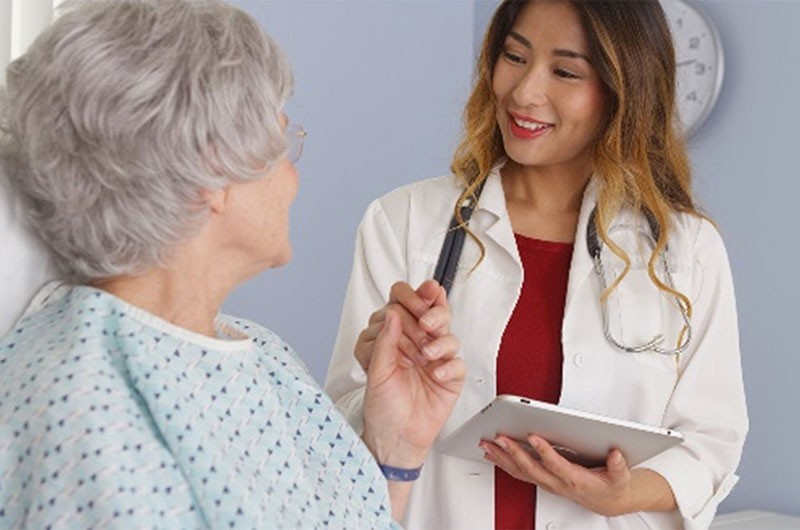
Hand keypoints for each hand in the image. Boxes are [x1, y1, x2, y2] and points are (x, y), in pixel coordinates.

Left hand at [361, 283, 464, 467]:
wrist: (396, 437)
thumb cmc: (382, 405)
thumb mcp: (375, 371)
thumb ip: (384, 340)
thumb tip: (394, 313)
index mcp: (395, 335)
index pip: (405, 301)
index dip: (409, 299)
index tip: (409, 306)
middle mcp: (416, 342)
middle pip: (432, 311)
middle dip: (429, 314)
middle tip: (424, 325)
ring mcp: (436, 357)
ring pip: (448, 332)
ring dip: (439, 339)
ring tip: (426, 354)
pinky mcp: (451, 376)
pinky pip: (458, 363)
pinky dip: (448, 366)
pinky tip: (436, 373)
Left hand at [481, 435, 635, 515]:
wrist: (606, 501)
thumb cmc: (610, 486)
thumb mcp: (621, 478)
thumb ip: (618, 466)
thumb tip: (615, 454)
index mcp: (575, 480)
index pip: (556, 465)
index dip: (544, 451)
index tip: (533, 436)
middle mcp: (557, 483)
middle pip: (531, 468)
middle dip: (514, 452)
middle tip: (500, 437)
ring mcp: (547, 483)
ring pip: (520, 471)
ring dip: (502, 458)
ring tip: (487, 444)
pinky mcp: (542, 480)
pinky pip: (519, 473)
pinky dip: (503, 462)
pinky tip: (492, 453)